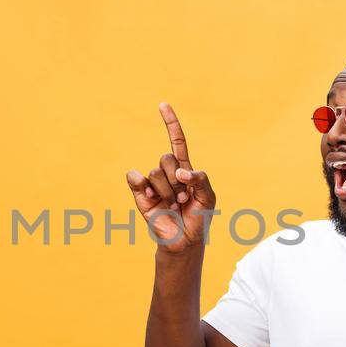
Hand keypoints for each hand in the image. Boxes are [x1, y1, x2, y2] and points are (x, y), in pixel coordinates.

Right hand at [125, 103, 216, 253]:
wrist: (184, 241)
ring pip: (155, 172)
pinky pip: (136, 179)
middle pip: (166, 158)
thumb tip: (180, 172)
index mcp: (184, 169)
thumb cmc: (199, 218)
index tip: (162, 105)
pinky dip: (142, 184)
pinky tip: (155, 200)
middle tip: (183, 198)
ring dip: (168, 191)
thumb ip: (201, 179)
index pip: (176, 141)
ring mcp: (152, 184)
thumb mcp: (209, 197)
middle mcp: (166, 173)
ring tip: (173, 205)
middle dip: (177, 179)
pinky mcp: (140, 196)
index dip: (170, 123)